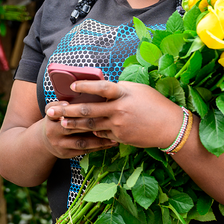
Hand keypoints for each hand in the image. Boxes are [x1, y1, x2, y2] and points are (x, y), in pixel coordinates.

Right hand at [40, 100, 115, 158]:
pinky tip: (110, 144)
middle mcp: (52, 132)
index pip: (57, 112)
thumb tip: (75, 97)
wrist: (45, 142)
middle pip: (73, 127)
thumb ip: (60, 103)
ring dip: (99, 140)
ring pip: (81, 142)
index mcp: (50, 118)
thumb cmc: (56, 121)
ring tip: (114, 137)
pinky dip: (98, 147)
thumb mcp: (53, 111)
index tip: (84, 106)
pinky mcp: (66, 154)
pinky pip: (84, 151)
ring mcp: (59, 144)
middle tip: (110, 120)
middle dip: (92, 124)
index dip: (68, 109)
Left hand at [53, 80, 183, 148]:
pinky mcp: (121, 138)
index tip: (72, 86)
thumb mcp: (138, 90)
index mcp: (124, 94)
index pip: (101, 88)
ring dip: (74, 125)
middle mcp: (119, 110)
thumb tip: (102, 89)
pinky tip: (83, 132)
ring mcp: (119, 126)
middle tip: (52, 111)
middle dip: (68, 111)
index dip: (86, 86)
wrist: (170, 127)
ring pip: (91, 125)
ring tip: (61, 124)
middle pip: (88, 110)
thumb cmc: (155, 104)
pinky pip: (102, 135)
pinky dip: (92, 133)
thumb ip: (119, 89)